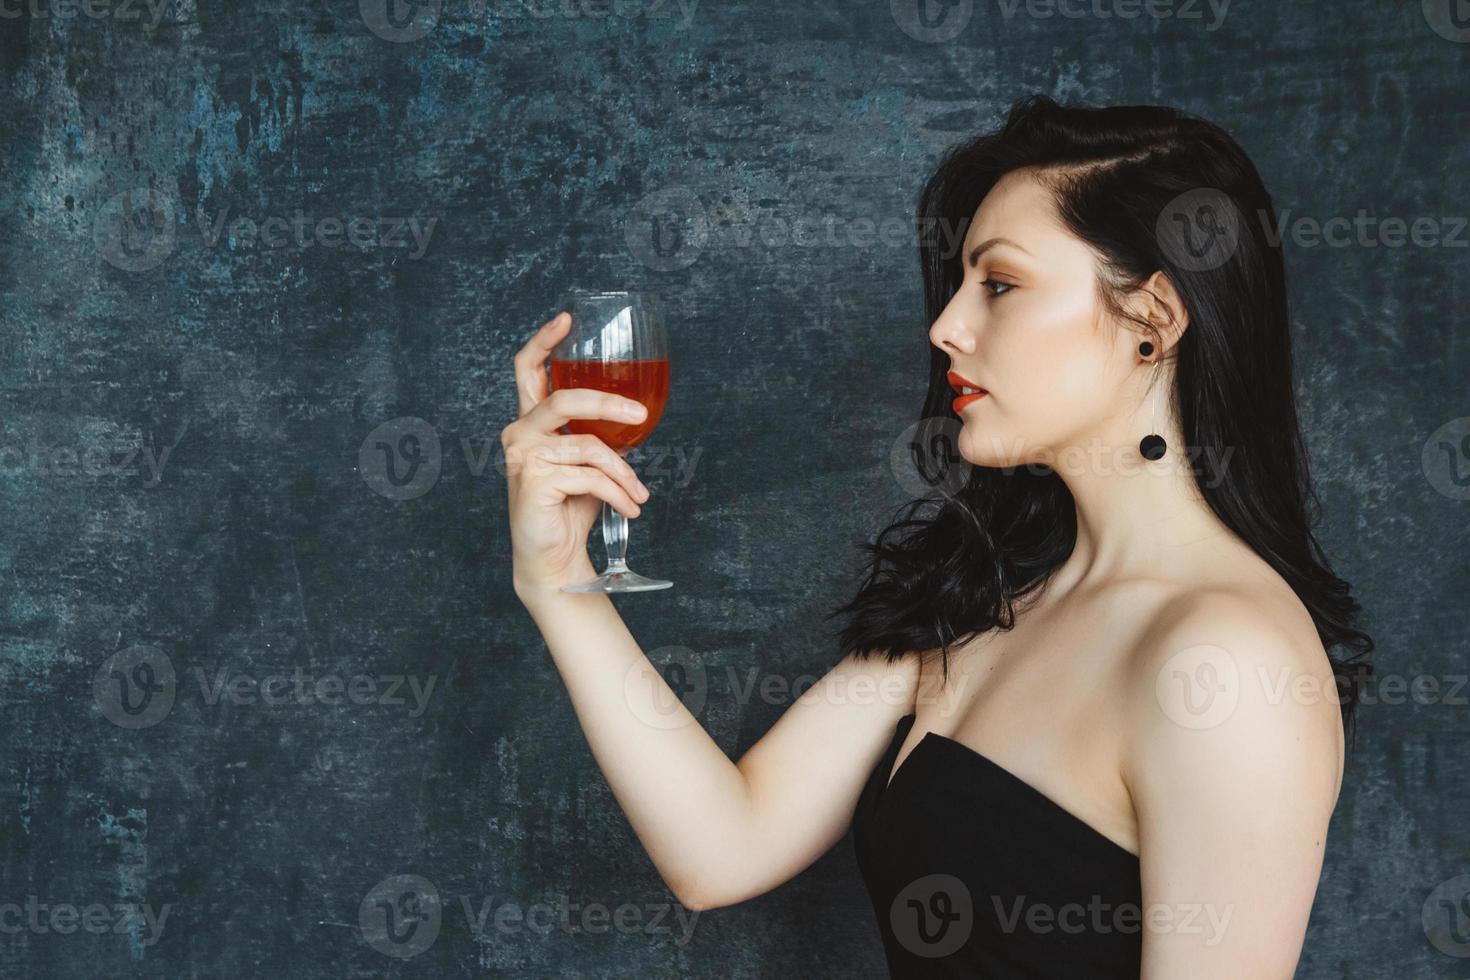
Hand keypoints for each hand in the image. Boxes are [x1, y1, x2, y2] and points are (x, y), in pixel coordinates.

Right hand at [501, 311, 652, 597]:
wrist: (553, 558)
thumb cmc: (570, 508)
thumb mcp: (587, 463)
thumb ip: (598, 435)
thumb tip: (635, 413)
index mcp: (530, 423)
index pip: (527, 371)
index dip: (544, 342)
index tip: (567, 319)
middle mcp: (519, 434)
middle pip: (562, 399)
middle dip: (607, 403)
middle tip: (639, 413)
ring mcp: (523, 458)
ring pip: (588, 447)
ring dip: (623, 473)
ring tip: (640, 495)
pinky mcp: (534, 482)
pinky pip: (589, 477)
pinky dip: (618, 493)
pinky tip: (630, 507)